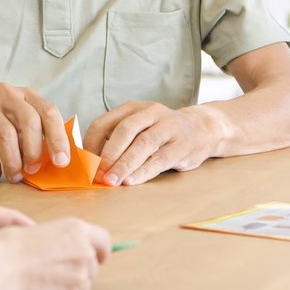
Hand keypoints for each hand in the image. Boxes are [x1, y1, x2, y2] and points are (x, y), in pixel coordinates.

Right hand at [0, 84, 68, 181]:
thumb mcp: (14, 123)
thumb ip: (34, 135)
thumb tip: (57, 162)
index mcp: (24, 94)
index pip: (49, 111)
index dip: (58, 138)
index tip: (62, 162)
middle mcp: (6, 93)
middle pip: (29, 120)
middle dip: (35, 149)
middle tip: (34, 171)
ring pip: (6, 134)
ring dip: (13, 160)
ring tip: (15, 177)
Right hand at [0, 218, 112, 289]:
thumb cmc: (8, 247)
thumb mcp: (38, 229)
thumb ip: (59, 238)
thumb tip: (63, 246)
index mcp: (76, 230)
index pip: (105, 240)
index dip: (103, 250)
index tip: (100, 256)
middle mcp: (84, 252)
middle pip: (93, 265)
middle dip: (80, 269)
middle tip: (57, 272)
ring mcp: (79, 278)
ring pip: (85, 285)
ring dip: (71, 285)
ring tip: (46, 282)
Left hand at [82, 102, 221, 185]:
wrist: (203, 129)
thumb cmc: (162, 132)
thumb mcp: (140, 127)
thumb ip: (118, 140)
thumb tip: (91, 164)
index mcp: (134, 108)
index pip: (104, 123)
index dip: (91, 144)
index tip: (85, 164)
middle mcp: (151, 112)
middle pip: (124, 131)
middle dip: (108, 154)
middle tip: (97, 174)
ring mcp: (169, 127)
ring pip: (143, 144)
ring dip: (124, 165)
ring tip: (111, 181)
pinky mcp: (182, 145)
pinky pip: (160, 159)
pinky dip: (143, 172)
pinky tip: (131, 182)